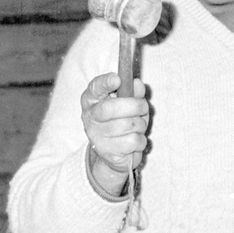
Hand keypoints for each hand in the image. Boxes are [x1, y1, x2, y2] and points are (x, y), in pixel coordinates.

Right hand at [81, 74, 149, 195]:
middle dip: (135, 106)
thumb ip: (133, 92)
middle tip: (143, 108)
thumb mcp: (130, 104)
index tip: (117, 79)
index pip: (94, 88)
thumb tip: (137, 84)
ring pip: (127, 125)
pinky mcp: (107, 152)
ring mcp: (96, 135)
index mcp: (92, 100)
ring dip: (140, 125)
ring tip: (136, 128)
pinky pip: (133, 141)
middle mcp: (90, 117)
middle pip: (111, 108)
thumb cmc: (122, 121)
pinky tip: (133, 142)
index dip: (105, 83)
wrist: (115, 153)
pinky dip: (140, 140)